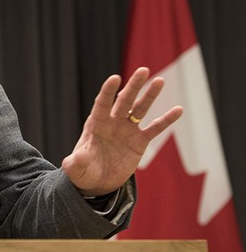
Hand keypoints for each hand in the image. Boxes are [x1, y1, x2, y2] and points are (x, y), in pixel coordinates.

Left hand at [61, 67, 182, 195]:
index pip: (102, 104)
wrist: (98, 181)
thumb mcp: (77, 169)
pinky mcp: (140, 141)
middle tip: (143, 70)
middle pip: (124, 100)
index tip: (115, 78)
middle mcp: (112, 123)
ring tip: (159, 81)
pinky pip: (155, 129)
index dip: (108, 92)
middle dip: (133, 86)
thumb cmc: (84, 171)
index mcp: (96, 124)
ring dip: (149, 96)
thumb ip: (75, 163)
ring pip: (139, 109)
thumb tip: (74, 160)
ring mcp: (127, 130)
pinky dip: (166, 120)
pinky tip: (178, 110)